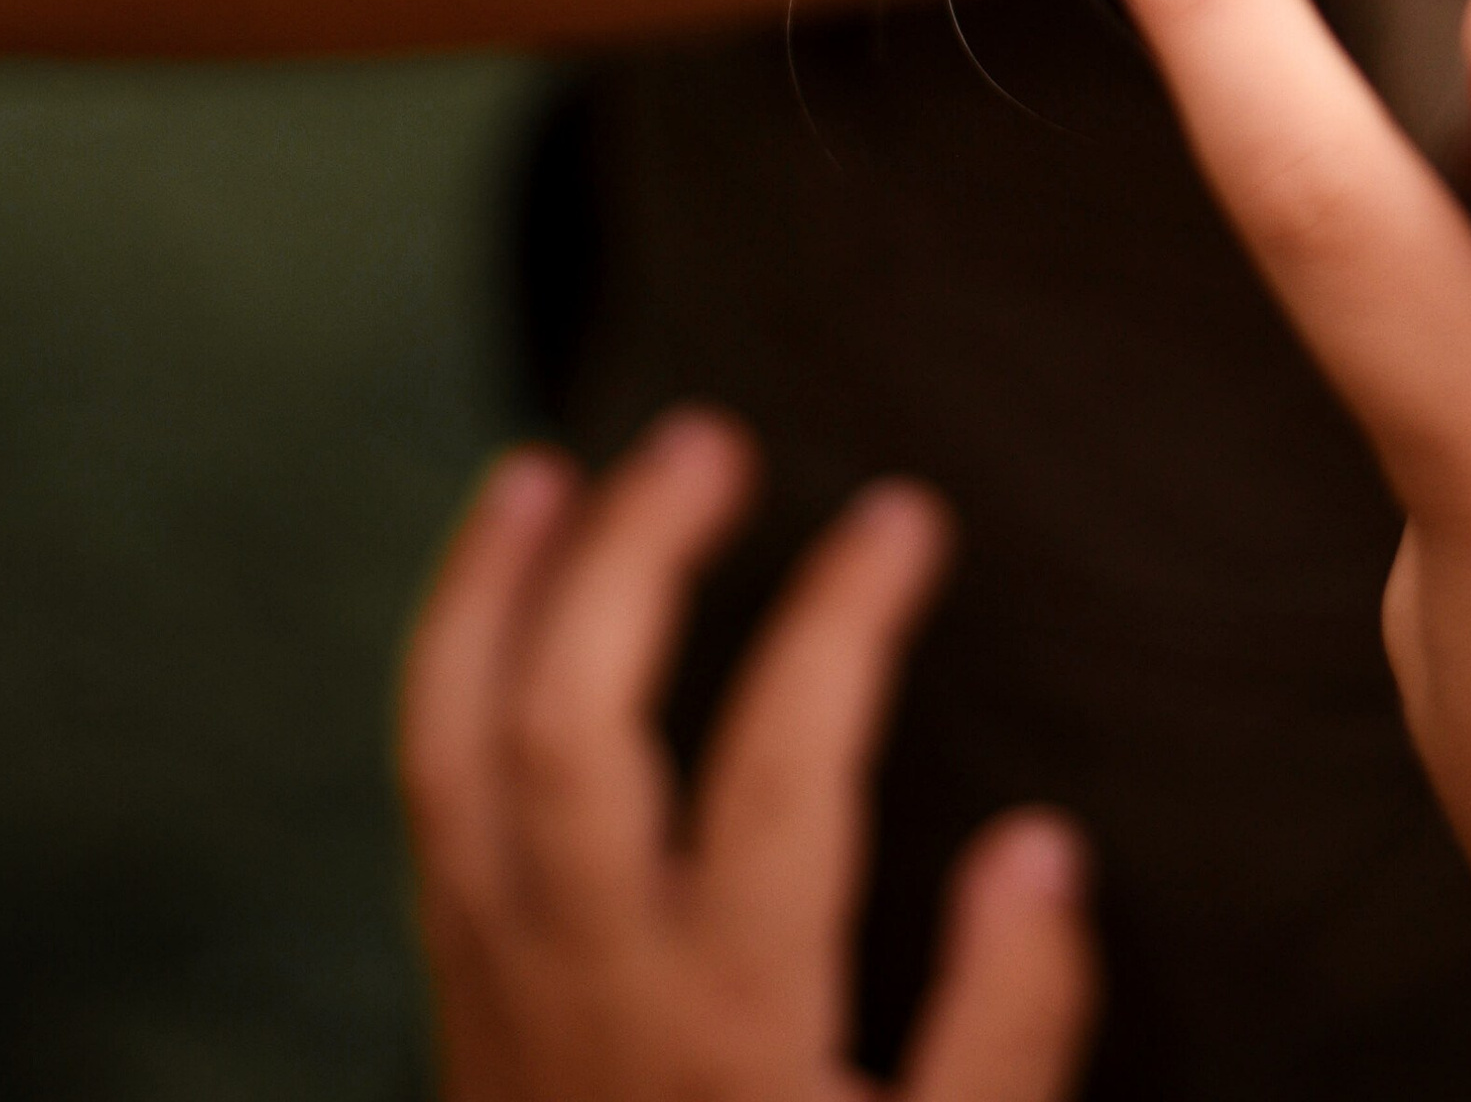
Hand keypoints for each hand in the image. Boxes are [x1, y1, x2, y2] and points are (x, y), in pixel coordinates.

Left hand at [399, 412, 1096, 1101]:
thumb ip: (1004, 1031)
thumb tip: (1042, 842)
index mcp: (719, 1024)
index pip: (780, 762)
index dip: (841, 618)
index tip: (906, 514)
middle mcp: (583, 989)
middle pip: (567, 722)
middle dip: (632, 555)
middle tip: (709, 438)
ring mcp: (500, 997)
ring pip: (452, 756)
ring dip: (489, 595)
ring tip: (540, 471)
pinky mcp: (463, 1016)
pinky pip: (428, 814)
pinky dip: (449, 686)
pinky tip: (494, 621)